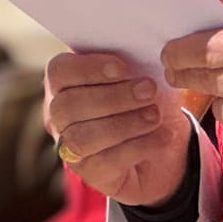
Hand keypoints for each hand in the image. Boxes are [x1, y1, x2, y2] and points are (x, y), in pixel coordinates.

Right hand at [43, 51, 190, 205]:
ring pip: (82, 136)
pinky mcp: (89, 173)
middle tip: (149, 90)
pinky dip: (139, 146)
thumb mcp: (142, 75)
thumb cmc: (146, 101)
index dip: (88, 68)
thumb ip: (133, 61)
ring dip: (124, 123)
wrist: (163, 146)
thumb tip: (146, 49)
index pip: (59, 71)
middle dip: (113, 97)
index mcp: (66, 82)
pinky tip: (162, 136)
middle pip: (68, 105)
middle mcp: (59, 115)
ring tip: (155, 115)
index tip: (123, 67)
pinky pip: (106, 161)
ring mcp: (70, 146)